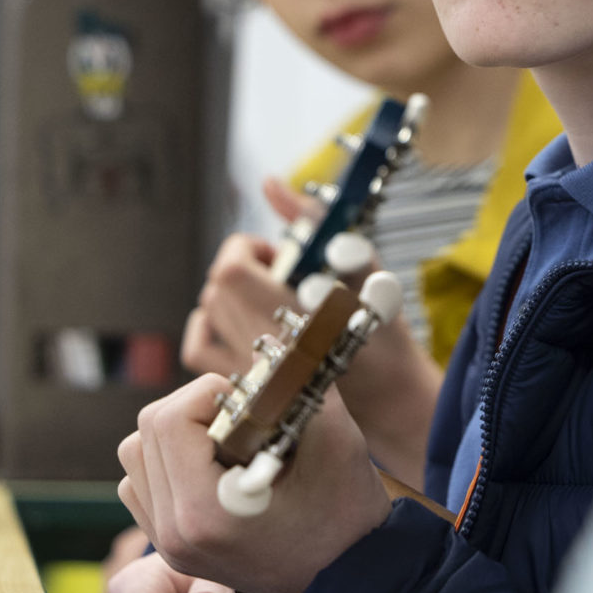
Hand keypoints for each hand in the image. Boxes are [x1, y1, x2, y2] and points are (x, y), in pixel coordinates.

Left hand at [117, 370, 391, 592]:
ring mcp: (169, 546)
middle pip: (146, 432)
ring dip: (176, 433)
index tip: (252, 403)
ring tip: (227, 442)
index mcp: (205, 512)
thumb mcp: (336, 442)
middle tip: (243, 418)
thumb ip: (299, 387)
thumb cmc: (348, 519)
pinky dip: (168, 463)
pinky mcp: (171, 549)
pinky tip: (213, 468)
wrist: (352, 586)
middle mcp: (174, 533)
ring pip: (135, 456)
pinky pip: (140, 485)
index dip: (211, 394)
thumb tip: (275, 346)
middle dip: (195, 408)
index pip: (170, 419)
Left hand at [183, 187, 441, 483]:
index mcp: (287, 316)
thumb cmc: (385, 345)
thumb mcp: (365, 269)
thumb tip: (271, 184)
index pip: (231, 269)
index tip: (279, 255)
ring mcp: (245, 374)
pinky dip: (213, 330)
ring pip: (207, 316)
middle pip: (217, 288)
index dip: (248, 250)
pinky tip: (244, 329)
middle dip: (243, 269)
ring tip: (265, 302)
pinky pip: (201, 352)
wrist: (390, 408)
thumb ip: (314, 221)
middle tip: (279, 274)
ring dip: (228, 298)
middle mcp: (257, 348)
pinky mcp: (240, 392)